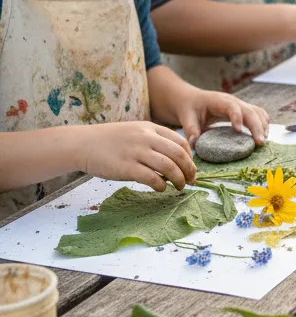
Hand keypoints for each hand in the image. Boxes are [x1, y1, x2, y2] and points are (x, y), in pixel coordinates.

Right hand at [74, 122, 196, 191]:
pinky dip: (161, 185)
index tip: (191, 168)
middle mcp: (146, 138)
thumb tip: (176, 159)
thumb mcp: (136, 132)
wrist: (83, 144)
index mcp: (151, 128)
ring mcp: (136, 152)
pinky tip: (162, 188)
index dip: (190, 157)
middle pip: (178, 155)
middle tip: (192, 181)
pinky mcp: (126, 167)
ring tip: (180, 186)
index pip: (181, 142)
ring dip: (179, 179)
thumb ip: (155, 141)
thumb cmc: (110, 141)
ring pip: (169, 166)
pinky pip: (152, 177)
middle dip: (189, 170)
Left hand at [177, 90, 269, 148]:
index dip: (237, 117)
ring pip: (257, 112)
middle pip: (249, 111)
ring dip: (262, 125)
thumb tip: (193, 144)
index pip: (232, 106)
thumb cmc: (190, 108)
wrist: (192, 99)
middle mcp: (233, 101)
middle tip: (260, 142)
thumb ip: (190, 130)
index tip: (238, 131)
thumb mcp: (186, 118)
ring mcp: (240, 105)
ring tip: (262, 141)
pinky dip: (263, 123)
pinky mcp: (243, 110)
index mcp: (218, 101)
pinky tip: (263, 135)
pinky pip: (258, 114)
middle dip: (256, 126)